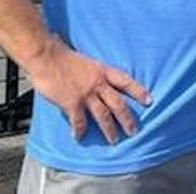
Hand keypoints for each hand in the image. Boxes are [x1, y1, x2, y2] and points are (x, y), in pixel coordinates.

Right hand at [25, 36, 152, 144]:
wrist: (46, 55)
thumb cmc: (62, 56)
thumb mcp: (86, 62)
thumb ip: (93, 73)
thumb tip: (96, 83)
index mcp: (102, 70)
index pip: (126, 81)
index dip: (138, 91)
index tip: (149, 100)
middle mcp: (98, 83)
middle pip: (118, 104)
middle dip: (127, 119)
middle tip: (133, 131)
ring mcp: (86, 94)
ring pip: (103, 115)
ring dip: (109, 130)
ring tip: (114, 140)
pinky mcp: (72, 103)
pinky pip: (79, 121)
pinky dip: (79, 130)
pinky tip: (78, 137)